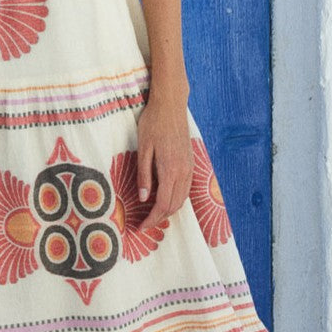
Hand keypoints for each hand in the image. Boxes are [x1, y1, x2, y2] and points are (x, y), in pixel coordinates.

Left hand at [137, 92, 193, 230]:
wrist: (171, 105)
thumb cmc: (153, 123)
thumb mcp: (143, 149)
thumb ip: (144, 175)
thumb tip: (144, 198)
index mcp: (170, 170)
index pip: (162, 204)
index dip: (152, 219)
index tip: (141, 227)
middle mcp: (184, 172)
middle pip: (174, 205)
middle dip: (159, 219)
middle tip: (144, 224)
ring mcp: (190, 167)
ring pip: (182, 199)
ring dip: (168, 210)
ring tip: (153, 215)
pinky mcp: (191, 163)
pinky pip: (186, 189)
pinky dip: (176, 199)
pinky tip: (165, 199)